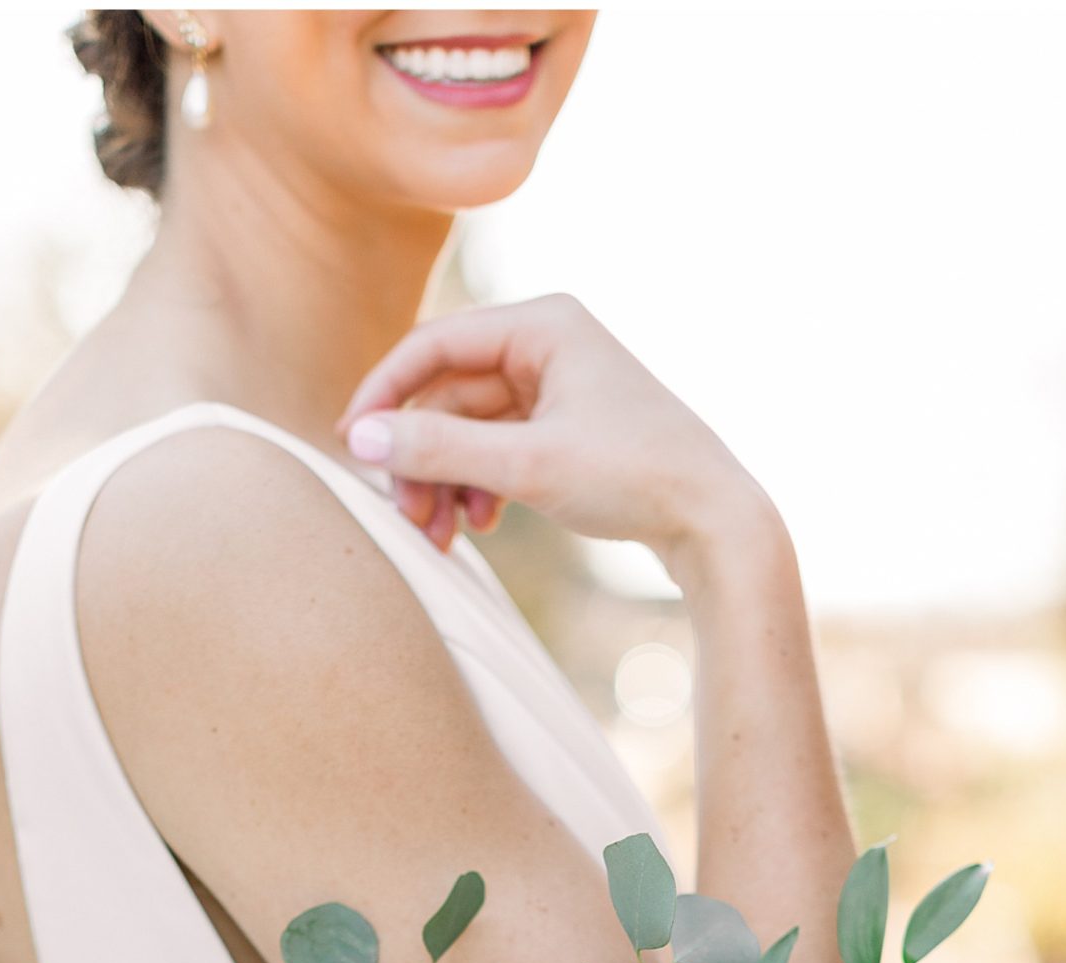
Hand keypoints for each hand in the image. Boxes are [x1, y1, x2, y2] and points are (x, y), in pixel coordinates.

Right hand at [337, 295, 775, 579]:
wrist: (714, 521)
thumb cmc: (634, 477)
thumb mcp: (528, 465)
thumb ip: (440, 450)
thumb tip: (361, 440)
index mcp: (543, 323)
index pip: (434, 344)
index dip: (385, 394)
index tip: (351, 446)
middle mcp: (547, 344)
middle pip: (447, 396)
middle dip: (420, 458)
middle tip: (405, 516)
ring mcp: (556, 388)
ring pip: (468, 431)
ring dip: (444, 482)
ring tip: (441, 536)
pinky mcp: (564, 430)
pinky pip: (496, 451)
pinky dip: (477, 488)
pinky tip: (480, 526)